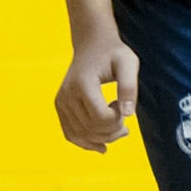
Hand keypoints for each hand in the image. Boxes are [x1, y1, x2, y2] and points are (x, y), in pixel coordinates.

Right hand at [55, 34, 137, 149]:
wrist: (92, 45)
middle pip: (91, 128)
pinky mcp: (60, 107)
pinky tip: (102, 146)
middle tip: (126, 123)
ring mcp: (60, 102)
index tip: (124, 105)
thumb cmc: (113, 53)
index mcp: (82, 84)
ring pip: (80, 134)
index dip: (118, 119)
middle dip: (113, 131)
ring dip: (102, 139)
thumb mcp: (129, 63)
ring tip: (120, 131)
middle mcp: (66, 94)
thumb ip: (130, 87)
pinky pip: (70, 133)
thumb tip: (128, 114)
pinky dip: (85, 142)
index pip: (101, 117)